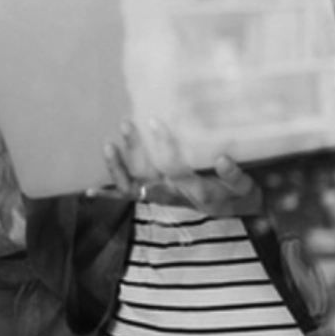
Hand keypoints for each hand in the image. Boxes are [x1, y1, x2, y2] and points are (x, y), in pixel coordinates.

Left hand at [98, 119, 259, 218]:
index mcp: (195, 191)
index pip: (174, 168)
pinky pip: (130, 198)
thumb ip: (234, 175)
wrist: (237, 214)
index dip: (163, 147)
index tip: (155, 121)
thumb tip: (221, 159)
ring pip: (133, 187)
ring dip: (118, 168)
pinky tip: (89, 191)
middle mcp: (174, 196)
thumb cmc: (241, 195)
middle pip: (148, 175)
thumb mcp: (245, 187)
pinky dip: (109, 195)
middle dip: (134, 151)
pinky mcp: (157, 198)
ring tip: (107, 144)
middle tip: (125, 124)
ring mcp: (163, 198)